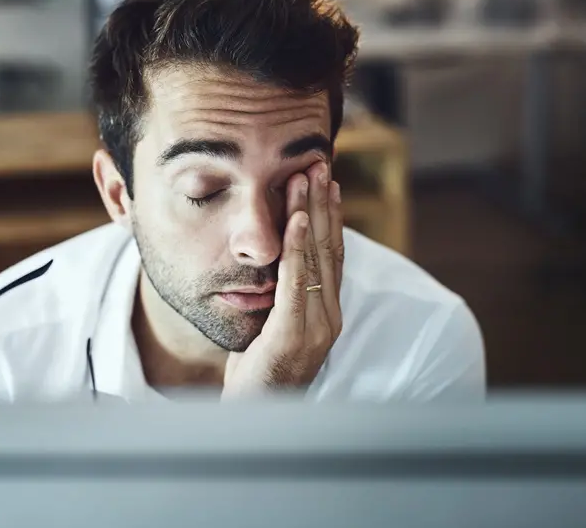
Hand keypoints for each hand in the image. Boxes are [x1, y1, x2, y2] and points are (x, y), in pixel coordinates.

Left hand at [222, 161, 343, 397]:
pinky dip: (299, 247)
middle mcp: (329, 318)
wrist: (253, 419)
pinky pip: (297, 282)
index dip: (331, 218)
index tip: (326, 182)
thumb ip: (280, 298)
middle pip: (331, 250)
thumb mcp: (271, 328)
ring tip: (308, 178)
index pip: (332, 257)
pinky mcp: (293, 336)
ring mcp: (316, 328)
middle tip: (320, 164)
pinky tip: (298, 219)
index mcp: (326, 314)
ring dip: (313, 213)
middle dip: (324, 204)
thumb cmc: (257, 376)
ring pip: (318, 259)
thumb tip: (273, 263)